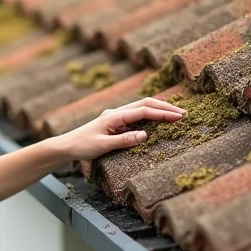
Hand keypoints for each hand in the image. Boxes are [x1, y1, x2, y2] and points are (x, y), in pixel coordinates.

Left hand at [54, 97, 185, 160]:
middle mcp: (116, 113)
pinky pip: (136, 116)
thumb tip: (145, 135)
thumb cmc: (82, 146)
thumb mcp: (103, 146)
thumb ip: (124, 140)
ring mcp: (116, 117)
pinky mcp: (116, 123)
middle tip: (183, 114)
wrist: (67, 146)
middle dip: (165, 108)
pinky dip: (150, 116)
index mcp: (114, 116)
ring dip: (159, 110)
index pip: (143, 111)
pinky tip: (159, 121)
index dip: (162, 113)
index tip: (179, 117)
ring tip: (176, 115)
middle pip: (145, 104)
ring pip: (142, 108)